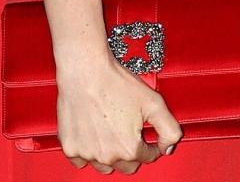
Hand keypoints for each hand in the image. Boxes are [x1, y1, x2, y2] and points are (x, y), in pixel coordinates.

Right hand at [57, 54, 181, 172]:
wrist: (86, 72)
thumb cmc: (116, 84)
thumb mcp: (154, 102)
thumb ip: (168, 128)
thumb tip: (168, 147)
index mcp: (129, 149)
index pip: (147, 157)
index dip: (152, 146)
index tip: (148, 138)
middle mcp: (108, 157)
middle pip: (127, 166)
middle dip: (133, 153)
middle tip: (131, 132)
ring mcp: (87, 155)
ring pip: (105, 166)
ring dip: (111, 155)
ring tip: (113, 133)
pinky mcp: (70, 148)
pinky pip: (82, 161)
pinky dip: (89, 152)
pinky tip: (95, 135)